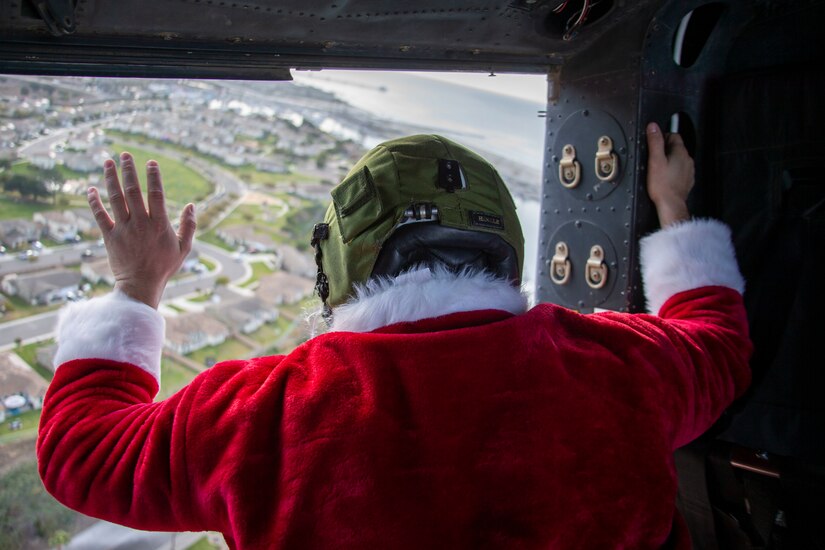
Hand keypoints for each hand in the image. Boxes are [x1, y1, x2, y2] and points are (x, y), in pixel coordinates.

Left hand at [88, 152, 196, 308]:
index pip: (156, 195)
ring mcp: (123, 230)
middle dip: (129, 171)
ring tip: (108, 162)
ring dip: (111, 178)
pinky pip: (100, 216)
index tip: (151, 162)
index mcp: (160, 225)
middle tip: (125, 155)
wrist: (140, 285)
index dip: (154, 177)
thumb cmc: (164, 267)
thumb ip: (189, 226)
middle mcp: (140, 224)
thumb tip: (191, 206)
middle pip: (133, 191)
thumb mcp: (184, 248)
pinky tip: (92, 189)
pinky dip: (95, 202)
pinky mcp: (109, 237)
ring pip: (115, 198)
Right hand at [645, 122, 693, 226]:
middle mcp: (687, 159)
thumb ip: (654, 142)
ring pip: (679, 159)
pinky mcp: (687, 180)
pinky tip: (665, 178)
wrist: (671, 204)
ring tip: (659, 170)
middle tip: (654, 159)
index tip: (654, 145)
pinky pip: (680, 171)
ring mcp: (689, 170)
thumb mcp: (655, 160)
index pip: (673, 135)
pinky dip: (673, 172)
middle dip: (665, 150)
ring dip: (670, 161)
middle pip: (676, 147)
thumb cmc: (662, 185)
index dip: (662, 137)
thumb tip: (653, 126)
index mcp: (680, 152)